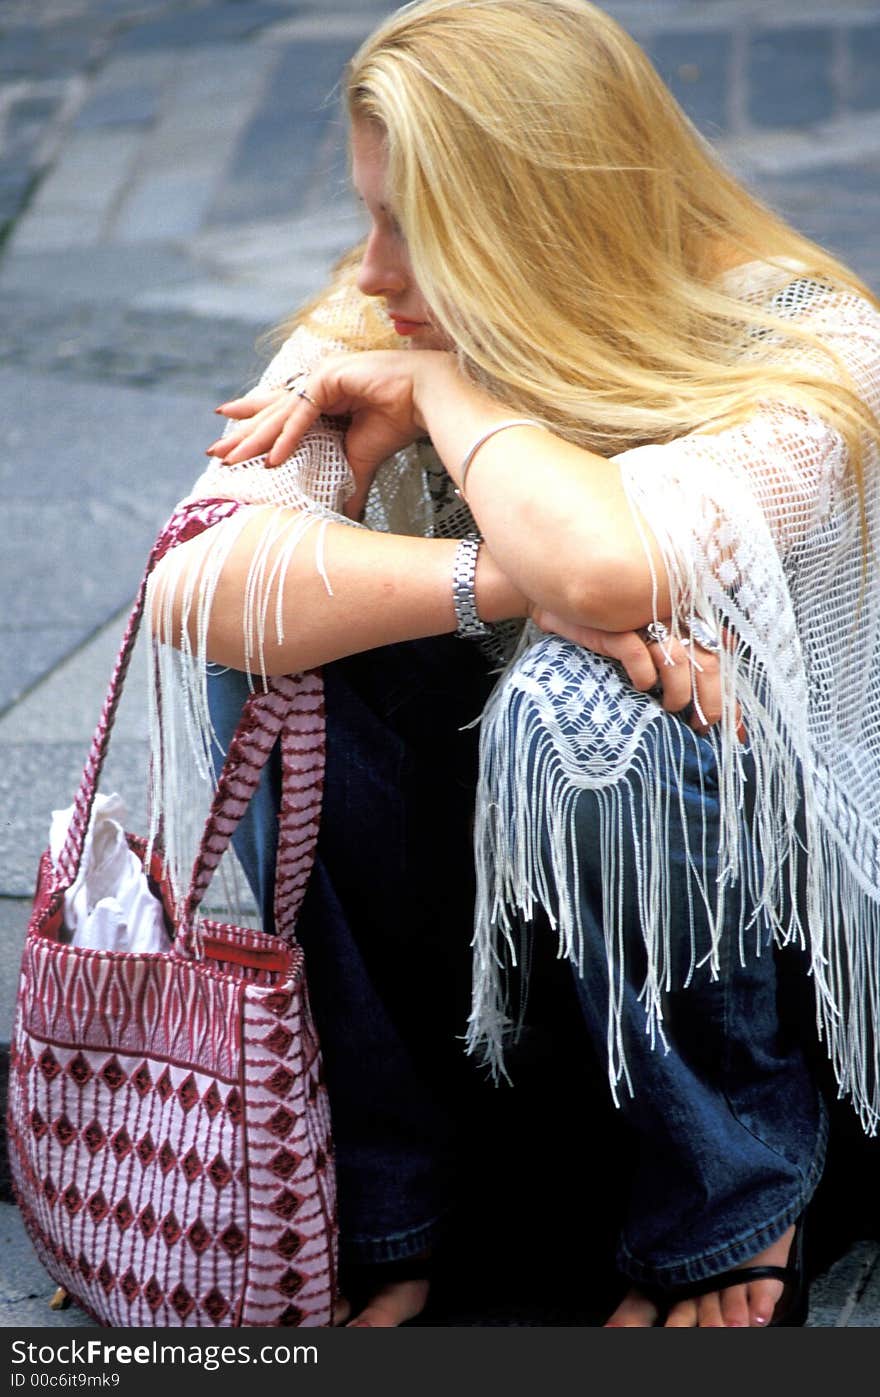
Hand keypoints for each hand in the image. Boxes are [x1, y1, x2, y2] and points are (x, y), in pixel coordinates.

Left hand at [207, 350, 449, 519]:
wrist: (427, 401)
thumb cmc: (400, 421)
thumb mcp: (361, 457)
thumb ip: (348, 480)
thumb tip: (347, 512)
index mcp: (323, 398)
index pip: (280, 412)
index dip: (255, 424)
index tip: (228, 436)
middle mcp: (317, 384)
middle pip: (271, 412)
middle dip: (243, 433)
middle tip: (215, 450)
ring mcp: (321, 378)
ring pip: (280, 413)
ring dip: (256, 439)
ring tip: (233, 459)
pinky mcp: (330, 378)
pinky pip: (302, 412)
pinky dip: (288, 436)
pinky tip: (273, 457)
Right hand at [529, 609, 743, 739]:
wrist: (559, 593)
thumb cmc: (611, 616)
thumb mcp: (651, 629)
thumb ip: (688, 642)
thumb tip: (727, 646)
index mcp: (686, 614)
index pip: (720, 657)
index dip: (730, 696)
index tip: (735, 731)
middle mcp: (671, 612)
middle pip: (707, 662)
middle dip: (710, 702)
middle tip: (701, 726)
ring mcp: (643, 617)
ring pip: (678, 661)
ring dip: (678, 693)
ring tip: (669, 709)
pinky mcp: (614, 623)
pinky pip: (637, 653)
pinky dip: (644, 675)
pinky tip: (642, 686)